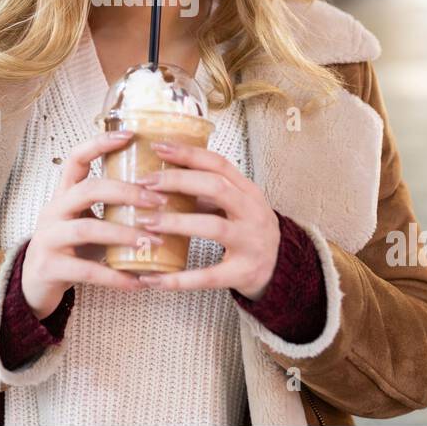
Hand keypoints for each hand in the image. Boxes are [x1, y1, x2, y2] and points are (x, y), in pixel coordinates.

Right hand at [21, 130, 165, 318]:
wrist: (33, 285)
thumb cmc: (72, 249)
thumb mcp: (88, 222)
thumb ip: (114, 210)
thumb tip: (168, 200)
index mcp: (64, 195)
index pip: (76, 158)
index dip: (100, 144)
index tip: (130, 135)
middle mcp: (53, 211)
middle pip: (88, 190)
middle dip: (126, 192)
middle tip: (159, 201)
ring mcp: (48, 238)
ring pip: (87, 229)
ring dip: (124, 234)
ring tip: (154, 242)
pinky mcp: (50, 267)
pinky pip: (86, 271)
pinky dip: (114, 277)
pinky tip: (137, 283)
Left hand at [133, 139, 280, 299]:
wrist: (281, 268)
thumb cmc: (248, 230)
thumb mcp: (236, 205)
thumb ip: (207, 192)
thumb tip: (162, 176)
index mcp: (248, 191)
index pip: (218, 164)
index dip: (188, 154)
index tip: (157, 147)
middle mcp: (253, 213)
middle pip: (216, 188)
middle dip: (178, 182)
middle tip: (145, 183)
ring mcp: (250, 243)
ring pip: (213, 227)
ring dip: (176, 223)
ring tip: (145, 222)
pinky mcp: (242, 273)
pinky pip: (208, 276)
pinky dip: (179, 279)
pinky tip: (152, 278)